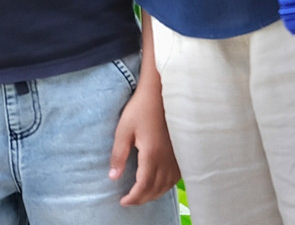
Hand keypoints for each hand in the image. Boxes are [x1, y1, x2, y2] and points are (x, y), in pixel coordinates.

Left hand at [110, 69, 178, 205]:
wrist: (160, 93)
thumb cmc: (140, 108)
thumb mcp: (123, 130)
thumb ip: (118, 155)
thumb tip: (113, 177)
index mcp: (152, 155)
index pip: (143, 186)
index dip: (133, 198)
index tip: (123, 201)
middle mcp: (167, 159)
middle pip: (156, 189)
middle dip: (142, 199)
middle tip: (129, 201)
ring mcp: (177, 157)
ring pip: (167, 185)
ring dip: (154, 194)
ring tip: (141, 195)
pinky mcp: (181, 152)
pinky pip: (175, 177)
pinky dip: (165, 185)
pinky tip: (158, 184)